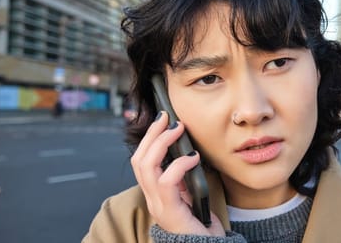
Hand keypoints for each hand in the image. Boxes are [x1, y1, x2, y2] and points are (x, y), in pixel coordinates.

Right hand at [131, 112, 224, 235]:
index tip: (162, 120)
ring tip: (178, 130)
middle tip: (167, 117)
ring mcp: (158, 206)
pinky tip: (193, 157)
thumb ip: (183, 178)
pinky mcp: (169, 211)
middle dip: (152, 134)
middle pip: (139, 159)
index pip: (141, 161)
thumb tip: (186, 152)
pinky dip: (179, 164)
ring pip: (147, 166)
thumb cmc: (201, 224)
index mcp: (154, 193)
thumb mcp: (190, 195)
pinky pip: (166, 181)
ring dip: (162, 143)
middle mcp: (151, 199)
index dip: (148, 138)